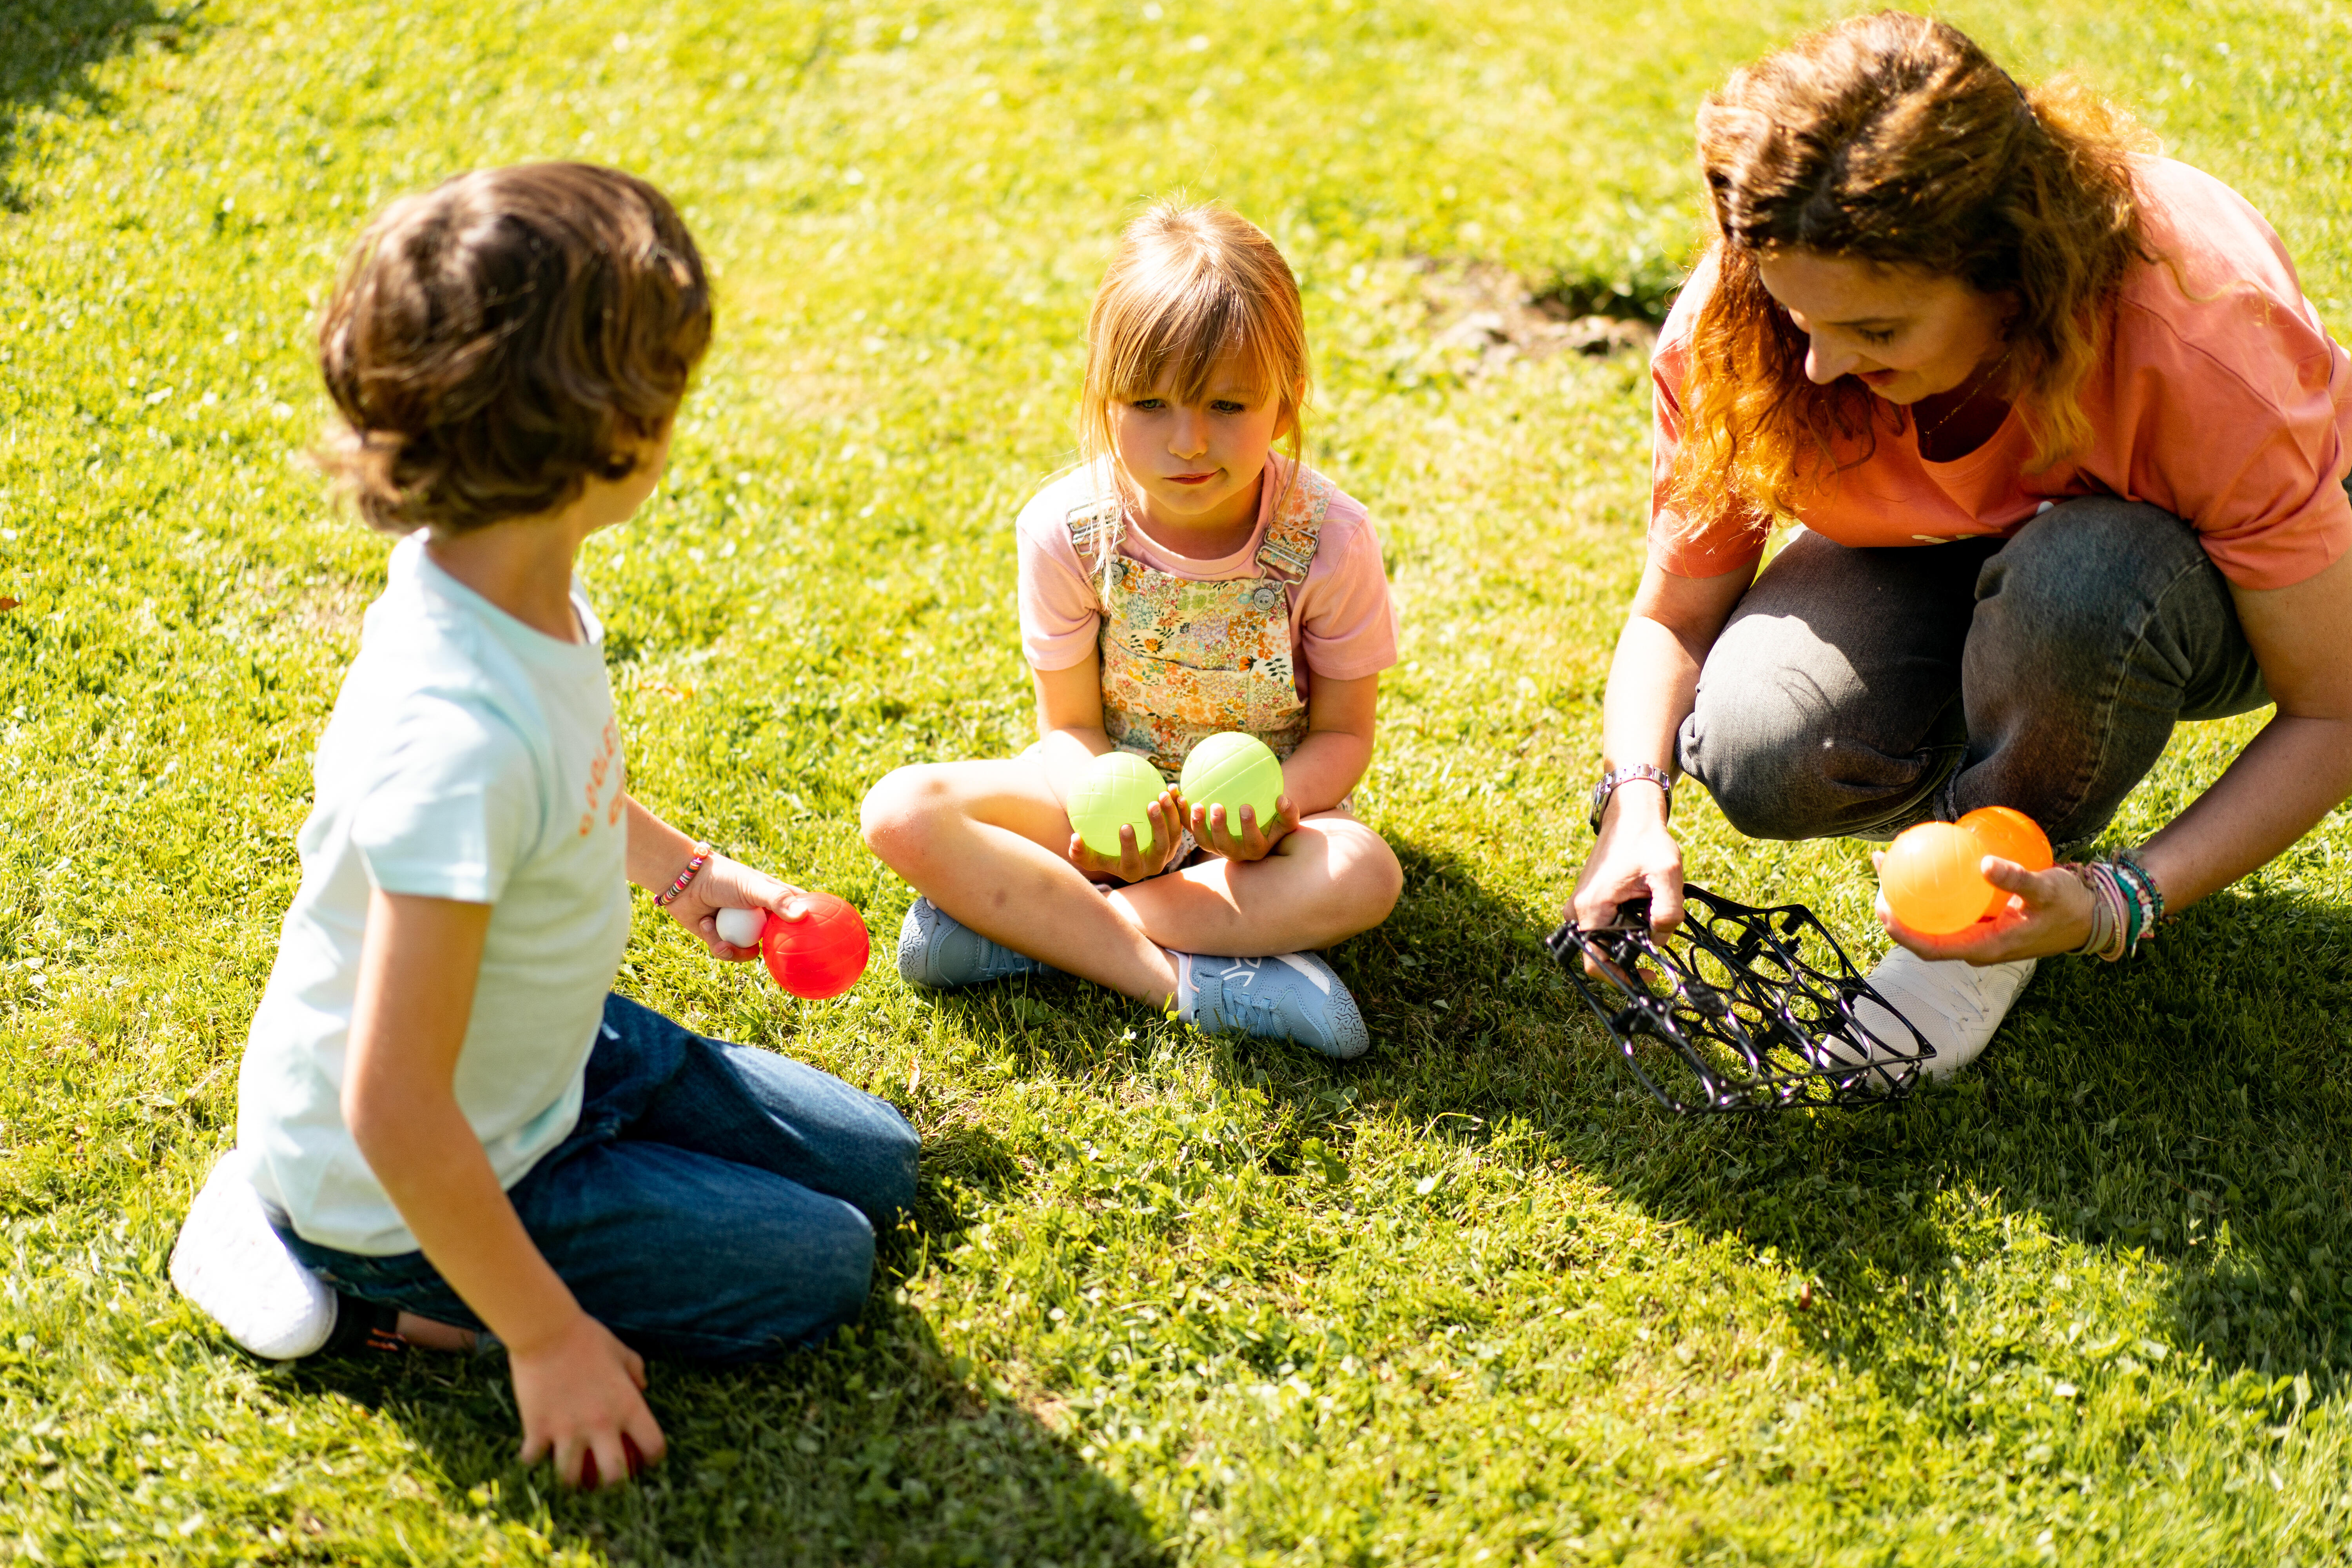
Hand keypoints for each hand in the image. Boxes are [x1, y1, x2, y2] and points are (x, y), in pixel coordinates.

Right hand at [510, 1310, 667, 1489]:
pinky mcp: (537, 1429)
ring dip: (571, 1479)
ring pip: (570, 1479)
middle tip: (605, 1478)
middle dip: (613, 1485)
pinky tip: (535, 1453)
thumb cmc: (587, 1337)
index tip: (645, 1460)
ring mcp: (567, 1430)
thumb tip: (643, 1386)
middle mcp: (601, 1425)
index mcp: (628, 1406)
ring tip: (570, 1473)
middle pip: (615, 1478)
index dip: (653, 1458)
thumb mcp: (621, 1351)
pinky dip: (534, 1461)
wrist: (546, 1330)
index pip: (654, 1447)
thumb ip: (636, 1370)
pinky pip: (534, 1461)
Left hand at [668, 855, 807, 960]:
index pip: (800, 912)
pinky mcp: (721, 938)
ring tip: (723, 941)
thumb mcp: (753, 888)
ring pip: (751, 953)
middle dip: (776, 952)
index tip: (825, 937)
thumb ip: (778, 900)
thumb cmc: (722, 877)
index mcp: (773, 900)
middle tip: (781, 962)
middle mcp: (759, 916)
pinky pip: (728, 953)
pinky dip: (717, 943)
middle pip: (778, 940)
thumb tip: (803, 916)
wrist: (683, 880)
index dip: (811, 924)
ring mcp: (741, 929)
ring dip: (735, 948)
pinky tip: (706, 925)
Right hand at [1065, 787, 1188, 882]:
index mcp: (1132, 870)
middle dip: (1159, 826)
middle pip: (1161, 847)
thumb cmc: (1100, 851)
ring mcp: (1167, 853)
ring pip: (1175, 834)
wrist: (1122, 850)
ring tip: (1163, 792)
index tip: (1124, 825)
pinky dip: (1178, 807)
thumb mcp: (1088, 855)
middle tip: (1151, 804)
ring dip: (1172, 814)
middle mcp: (1153, 865)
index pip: (1132, 860)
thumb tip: (1074, 839)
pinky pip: (1180, 822)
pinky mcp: (1175, 840)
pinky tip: (1172, 787)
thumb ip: (1079, 851)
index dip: (1130, 846)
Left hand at [1187, 791, 1300, 862]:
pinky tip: (1179, 794)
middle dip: (1218, 828)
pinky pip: (1190, 827)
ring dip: (1196, 824)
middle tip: (1216, 806)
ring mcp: (1216, 846)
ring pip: (1203, 840)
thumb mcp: (1287, 819)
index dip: (1248, 828)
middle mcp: (1234, 852)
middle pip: (1223, 845)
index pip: (1252, 842)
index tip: (1246, 807)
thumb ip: (1288, 812)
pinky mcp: (1203, 837)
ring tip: (1195, 804)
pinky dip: (1183, 814)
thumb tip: (1282, 799)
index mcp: (1255, 849)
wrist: (1259, 828)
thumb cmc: (1276, 821)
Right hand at [1565, 807, 1683, 977]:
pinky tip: (1641, 912)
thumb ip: (1668, 911)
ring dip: (1626, 940)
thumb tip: (1660, 940)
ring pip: (1601, 941)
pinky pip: (1601, 927)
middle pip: (1598, 953)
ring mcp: (1580, 904)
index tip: (1648, 976)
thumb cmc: (1646, 840)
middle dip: (1628, 957)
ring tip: (1650, 923)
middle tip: (1655, 946)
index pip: (1595, 963)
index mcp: (1592, 908)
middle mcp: (1578, 910)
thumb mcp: (1667, 872)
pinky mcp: (1588, 899)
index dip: (1621, 977)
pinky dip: (1622, 928)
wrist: (1630, 815)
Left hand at [1873, 853, 2094, 963]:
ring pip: (1933, 918)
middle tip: (1881, 870)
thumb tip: (1986, 865)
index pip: (1930, 948)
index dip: (1901, 931)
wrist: (2090, 917)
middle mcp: (1974, 945)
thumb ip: (2017, 879)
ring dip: (1910, 894)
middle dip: (1894, 907)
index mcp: (1984, 948)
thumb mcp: (2047, 889)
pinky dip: (1934, 888)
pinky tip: (1927, 860)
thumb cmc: (2069, 906)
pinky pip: (1949, 907)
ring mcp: (1976, 934)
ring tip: (1892, 860)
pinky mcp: (1981, 921)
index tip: (1882, 906)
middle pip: (1922, 932)